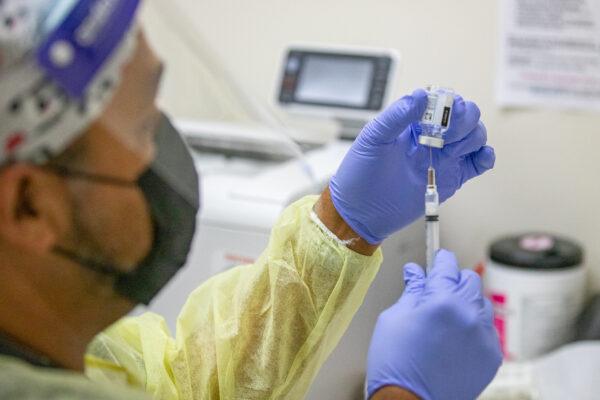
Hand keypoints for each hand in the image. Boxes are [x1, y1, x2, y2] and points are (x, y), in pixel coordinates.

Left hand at [329, 89, 494, 243]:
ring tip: (452, 148)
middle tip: (446, 135)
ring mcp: (443, 158)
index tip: (443, 112)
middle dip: (464, 119)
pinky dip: (486, 157)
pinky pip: (477, 164)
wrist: (360, 211)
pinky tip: (480, 156)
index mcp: (413, 123)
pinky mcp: (451, 178)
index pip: (442, 102)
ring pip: (474, 137)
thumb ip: (397, 116)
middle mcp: (432, 137)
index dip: (449, 103)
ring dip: (473, 136)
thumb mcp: (374, 139)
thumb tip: (420, 96)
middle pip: (466, 117)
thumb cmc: (360, 173)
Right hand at [366, 250, 502, 399]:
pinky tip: (457, 337)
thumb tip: (415, 272)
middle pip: (470, 281)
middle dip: (455, 280)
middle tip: (439, 290)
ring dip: (467, 303)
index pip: (447, 267)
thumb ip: (412, 291)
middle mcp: (469, 315)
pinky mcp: (491, 356)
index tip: (440, 257)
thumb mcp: (394, 319)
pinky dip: (475, 327)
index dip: (441, 259)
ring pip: (482, 304)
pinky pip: (488, 330)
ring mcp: (483, 337)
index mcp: (442, 301)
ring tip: (448, 318)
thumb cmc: (395, 364)